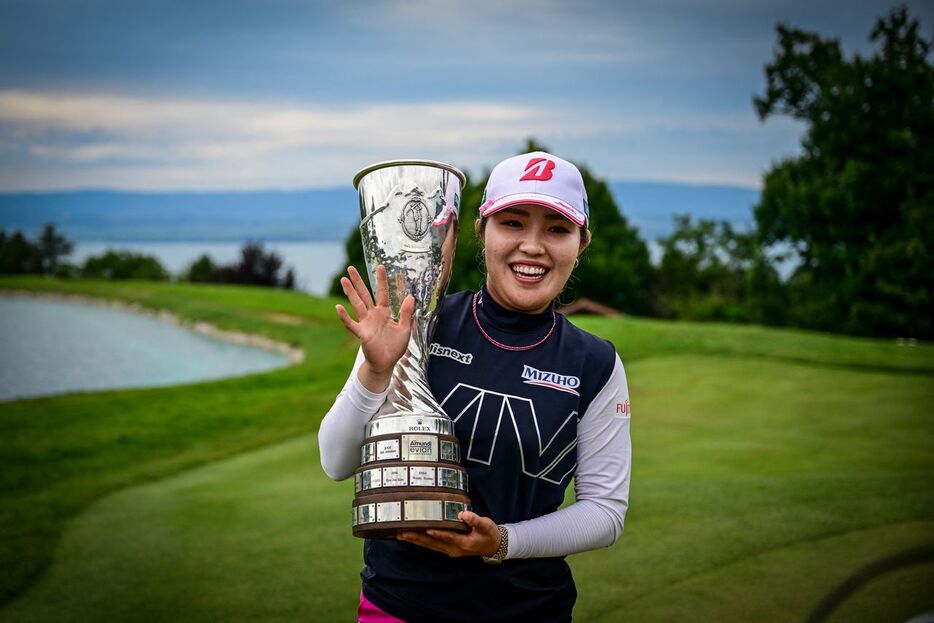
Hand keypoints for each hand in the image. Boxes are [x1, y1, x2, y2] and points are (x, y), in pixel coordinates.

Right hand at [335, 265, 414, 391]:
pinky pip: (351, 324)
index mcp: (384, 313)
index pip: (383, 293)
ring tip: (344, 279)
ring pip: (356, 304)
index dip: (382, 280)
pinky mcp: (362, 334)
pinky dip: (345, 317)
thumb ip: (407, 313)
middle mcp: (373, 315)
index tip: (381, 266)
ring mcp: (366, 323)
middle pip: (364, 294)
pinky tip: (338, 307)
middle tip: (350, 268)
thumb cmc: (395, 347)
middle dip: (358, 281)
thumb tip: (411, 296)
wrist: (386, 363)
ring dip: (350, 292)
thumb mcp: (405, 329)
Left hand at [397, 511, 500, 557]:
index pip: (447, 537)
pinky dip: (421, 541)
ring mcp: (449, 550)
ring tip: (401, 535)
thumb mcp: (486, 525)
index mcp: (463, 543)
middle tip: (402, 532)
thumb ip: (475, 520)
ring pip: (429, 545)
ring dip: (415, 540)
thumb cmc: (490, 534)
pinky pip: (431, 545)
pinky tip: (412, 537)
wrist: (493, 546)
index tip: (426, 529)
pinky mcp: (447, 548)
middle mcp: (453, 549)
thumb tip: (462, 513)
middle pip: (432, 543)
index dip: (437, 533)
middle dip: (417, 538)